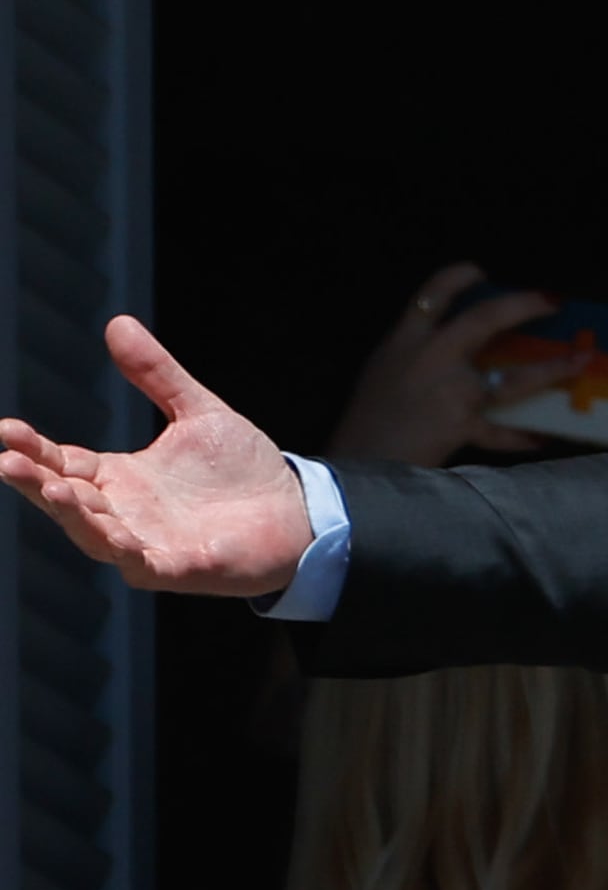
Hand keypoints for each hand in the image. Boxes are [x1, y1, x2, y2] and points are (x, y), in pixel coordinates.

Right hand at [0, 315, 312, 595]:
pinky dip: (126, 550)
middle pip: (65, 499)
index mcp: (119, 478)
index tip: (5, 428)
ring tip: (52, 487)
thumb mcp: (196, 412)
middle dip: (35, 481)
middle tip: (7, 460)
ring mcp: (147, 544)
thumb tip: (118, 321)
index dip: (33, 448)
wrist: (297, 511)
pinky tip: (116, 535)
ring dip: (72, 514)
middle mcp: (123, 513)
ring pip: (94, 534)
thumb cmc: (242, 469)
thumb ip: (157, 375)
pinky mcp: (179, 567)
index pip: (63, 462)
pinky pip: (144, 563)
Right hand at [324, 262, 588, 465]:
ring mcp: (450, 392)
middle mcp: (431, 358)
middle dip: (524, 305)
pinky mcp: (462, 426)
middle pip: (485, 319)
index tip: (482, 270)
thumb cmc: (364, 419)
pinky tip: (543, 436)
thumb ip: (414, 352)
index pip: (432, 294)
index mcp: (404, 341)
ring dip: (552, 369)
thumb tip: (451, 341)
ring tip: (580, 361)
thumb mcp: (382, 371)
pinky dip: (521, 436)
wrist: (356, 463)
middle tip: (553, 300)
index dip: (459, 277)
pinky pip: (501, 432)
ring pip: (513, 377)